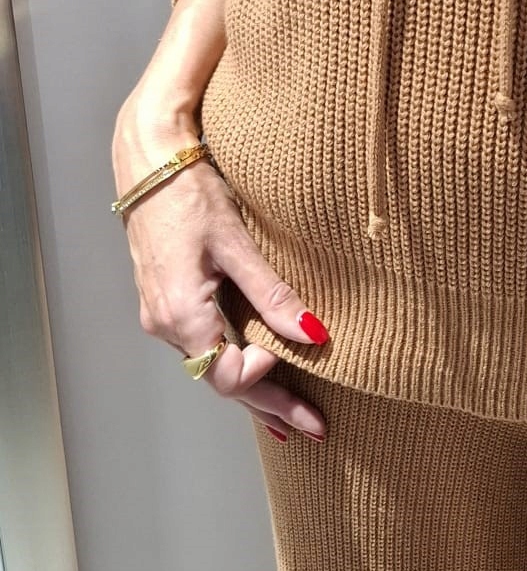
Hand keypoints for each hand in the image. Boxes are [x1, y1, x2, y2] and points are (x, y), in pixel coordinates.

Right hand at [112, 0, 329, 444]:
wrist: (148, 159)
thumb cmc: (190, 193)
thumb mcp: (236, 243)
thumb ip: (272, 295)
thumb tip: (315, 336)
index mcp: (181, 314)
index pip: (226, 376)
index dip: (266, 385)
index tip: (306, 377)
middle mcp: (164, 323)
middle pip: (219, 379)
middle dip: (267, 405)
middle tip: (313, 429)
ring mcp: (161, 312)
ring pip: (210, 362)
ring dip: (250, 386)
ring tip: (289, 412)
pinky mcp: (166, 297)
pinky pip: (201, 342)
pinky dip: (231, 360)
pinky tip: (253, 366)